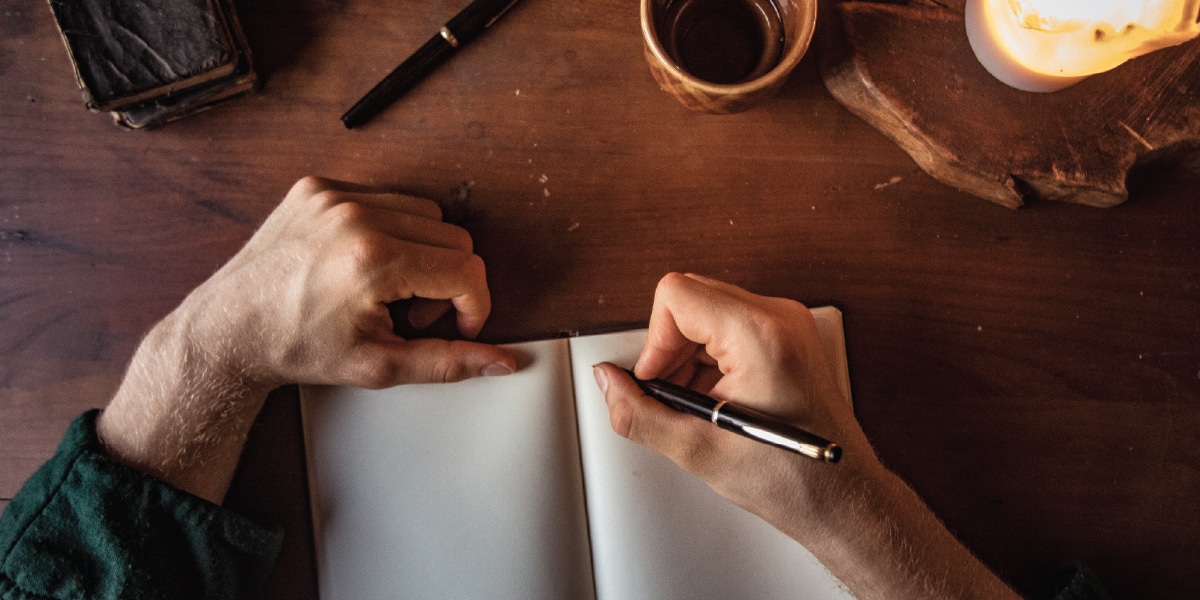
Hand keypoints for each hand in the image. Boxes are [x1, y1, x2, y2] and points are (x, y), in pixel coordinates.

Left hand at [98, 177, 513, 502]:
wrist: (229, 330)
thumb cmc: (295, 347)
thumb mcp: (380, 366)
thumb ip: (449, 362)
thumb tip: (503, 361)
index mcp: (374, 262)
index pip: (466, 271)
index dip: (473, 307)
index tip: (458, 327)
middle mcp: (356, 219)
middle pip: (455, 239)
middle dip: (447, 282)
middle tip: (413, 315)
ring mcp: (334, 197)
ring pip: (426, 214)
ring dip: (423, 252)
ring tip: (389, 289)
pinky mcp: (317, 187)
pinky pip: (385, 197)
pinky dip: (390, 229)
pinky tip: (365, 263)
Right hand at [593, 272, 875, 526]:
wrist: (844, 499)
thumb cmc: (796, 479)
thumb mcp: (700, 451)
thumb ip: (640, 414)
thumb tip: (609, 384)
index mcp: (761, 336)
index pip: (677, 295)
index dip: (654, 341)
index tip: (657, 380)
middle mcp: (779, 318)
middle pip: (690, 296)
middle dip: (668, 347)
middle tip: (672, 394)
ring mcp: (787, 324)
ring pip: (706, 309)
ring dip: (687, 354)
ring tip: (698, 404)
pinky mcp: (788, 336)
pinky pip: (728, 324)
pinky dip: (709, 357)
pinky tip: (716, 399)